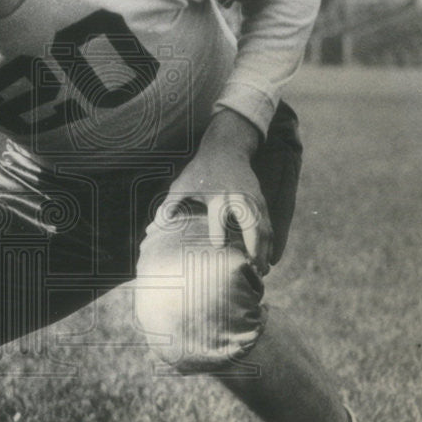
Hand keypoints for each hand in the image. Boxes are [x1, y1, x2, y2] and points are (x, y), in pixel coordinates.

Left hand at [163, 110, 272, 273]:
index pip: (218, 213)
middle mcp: (238, 198)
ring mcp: (253, 200)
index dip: (218, 228)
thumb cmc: (200, 171)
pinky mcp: (261, 201)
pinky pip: (269, 224)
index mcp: (217, 195)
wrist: (227, 149)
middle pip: (251, 223)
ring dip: (264, 250)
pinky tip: (269, 260)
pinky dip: (270, 243)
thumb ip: (169, 206)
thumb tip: (150, 228)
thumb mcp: (182, 184)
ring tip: (262, 272)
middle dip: (253, 246)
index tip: (218, 245)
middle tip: (251, 268)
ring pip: (263, 227)